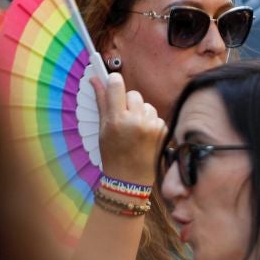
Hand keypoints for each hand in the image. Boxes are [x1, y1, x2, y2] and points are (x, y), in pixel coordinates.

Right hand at [90, 69, 166, 184]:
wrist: (130, 180)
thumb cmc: (113, 155)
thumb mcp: (103, 129)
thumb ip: (101, 102)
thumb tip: (95, 79)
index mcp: (117, 120)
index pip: (117, 85)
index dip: (114, 82)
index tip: (113, 84)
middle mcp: (136, 120)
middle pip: (134, 94)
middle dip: (128, 103)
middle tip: (123, 119)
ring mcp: (152, 126)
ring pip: (146, 106)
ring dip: (141, 113)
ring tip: (135, 131)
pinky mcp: (164, 131)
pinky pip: (156, 117)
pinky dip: (151, 124)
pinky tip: (145, 137)